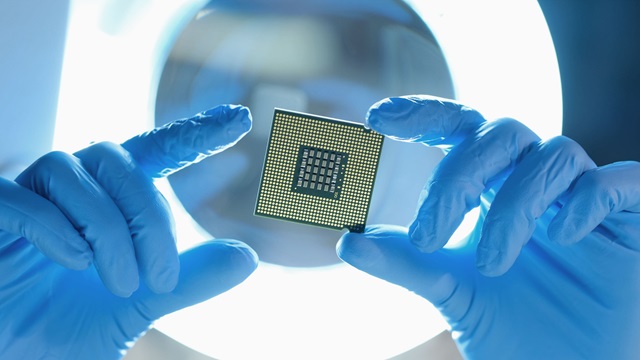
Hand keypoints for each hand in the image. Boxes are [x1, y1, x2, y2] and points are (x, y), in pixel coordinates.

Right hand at [0, 105, 257, 358]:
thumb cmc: (68, 329)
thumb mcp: (139, 305)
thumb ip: (189, 280)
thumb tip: (248, 257)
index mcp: (109, 203)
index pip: (154, 153)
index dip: (194, 133)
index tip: (240, 118)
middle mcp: (71, 190)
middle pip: (119, 159)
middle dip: (149, 215)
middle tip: (162, 278)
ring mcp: (26, 199)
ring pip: (74, 170)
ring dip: (110, 229)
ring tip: (122, 285)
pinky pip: (20, 198)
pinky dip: (54, 226)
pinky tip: (75, 262)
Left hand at [337, 96, 639, 358]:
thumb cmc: (508, 321)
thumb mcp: (448, 287)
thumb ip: (405, 262)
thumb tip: (347, 243)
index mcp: (490, 186)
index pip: (460, 128)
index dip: (424, 114)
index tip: (378, 117)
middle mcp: (533, 181)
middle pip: (500, 133)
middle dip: (460, 176)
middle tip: (429, 233)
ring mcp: (581, 196)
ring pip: (553, 155)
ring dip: (514, 207)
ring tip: (490, 265)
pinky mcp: (627, 219)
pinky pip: (616, 182)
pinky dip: (587, 200)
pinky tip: (564, 236)